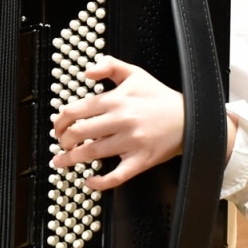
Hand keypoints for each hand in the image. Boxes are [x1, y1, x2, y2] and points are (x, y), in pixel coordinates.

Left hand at [51, 57, 184, 191]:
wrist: (190, 118)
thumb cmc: (159, 98)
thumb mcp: (135, 73)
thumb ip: (109, 65)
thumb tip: (86, 72)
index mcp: (116, 100)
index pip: (76, 111)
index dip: (60, 121)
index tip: (58, 127)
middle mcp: (121, 121)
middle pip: (79, 133)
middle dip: (63, 141)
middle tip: (61, 144)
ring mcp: (130, 142)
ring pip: (92, 154)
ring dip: (71, 160)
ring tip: (62, 162)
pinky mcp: (140, 160)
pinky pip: (116, 176)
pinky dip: (99, 182)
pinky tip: (89, 180)